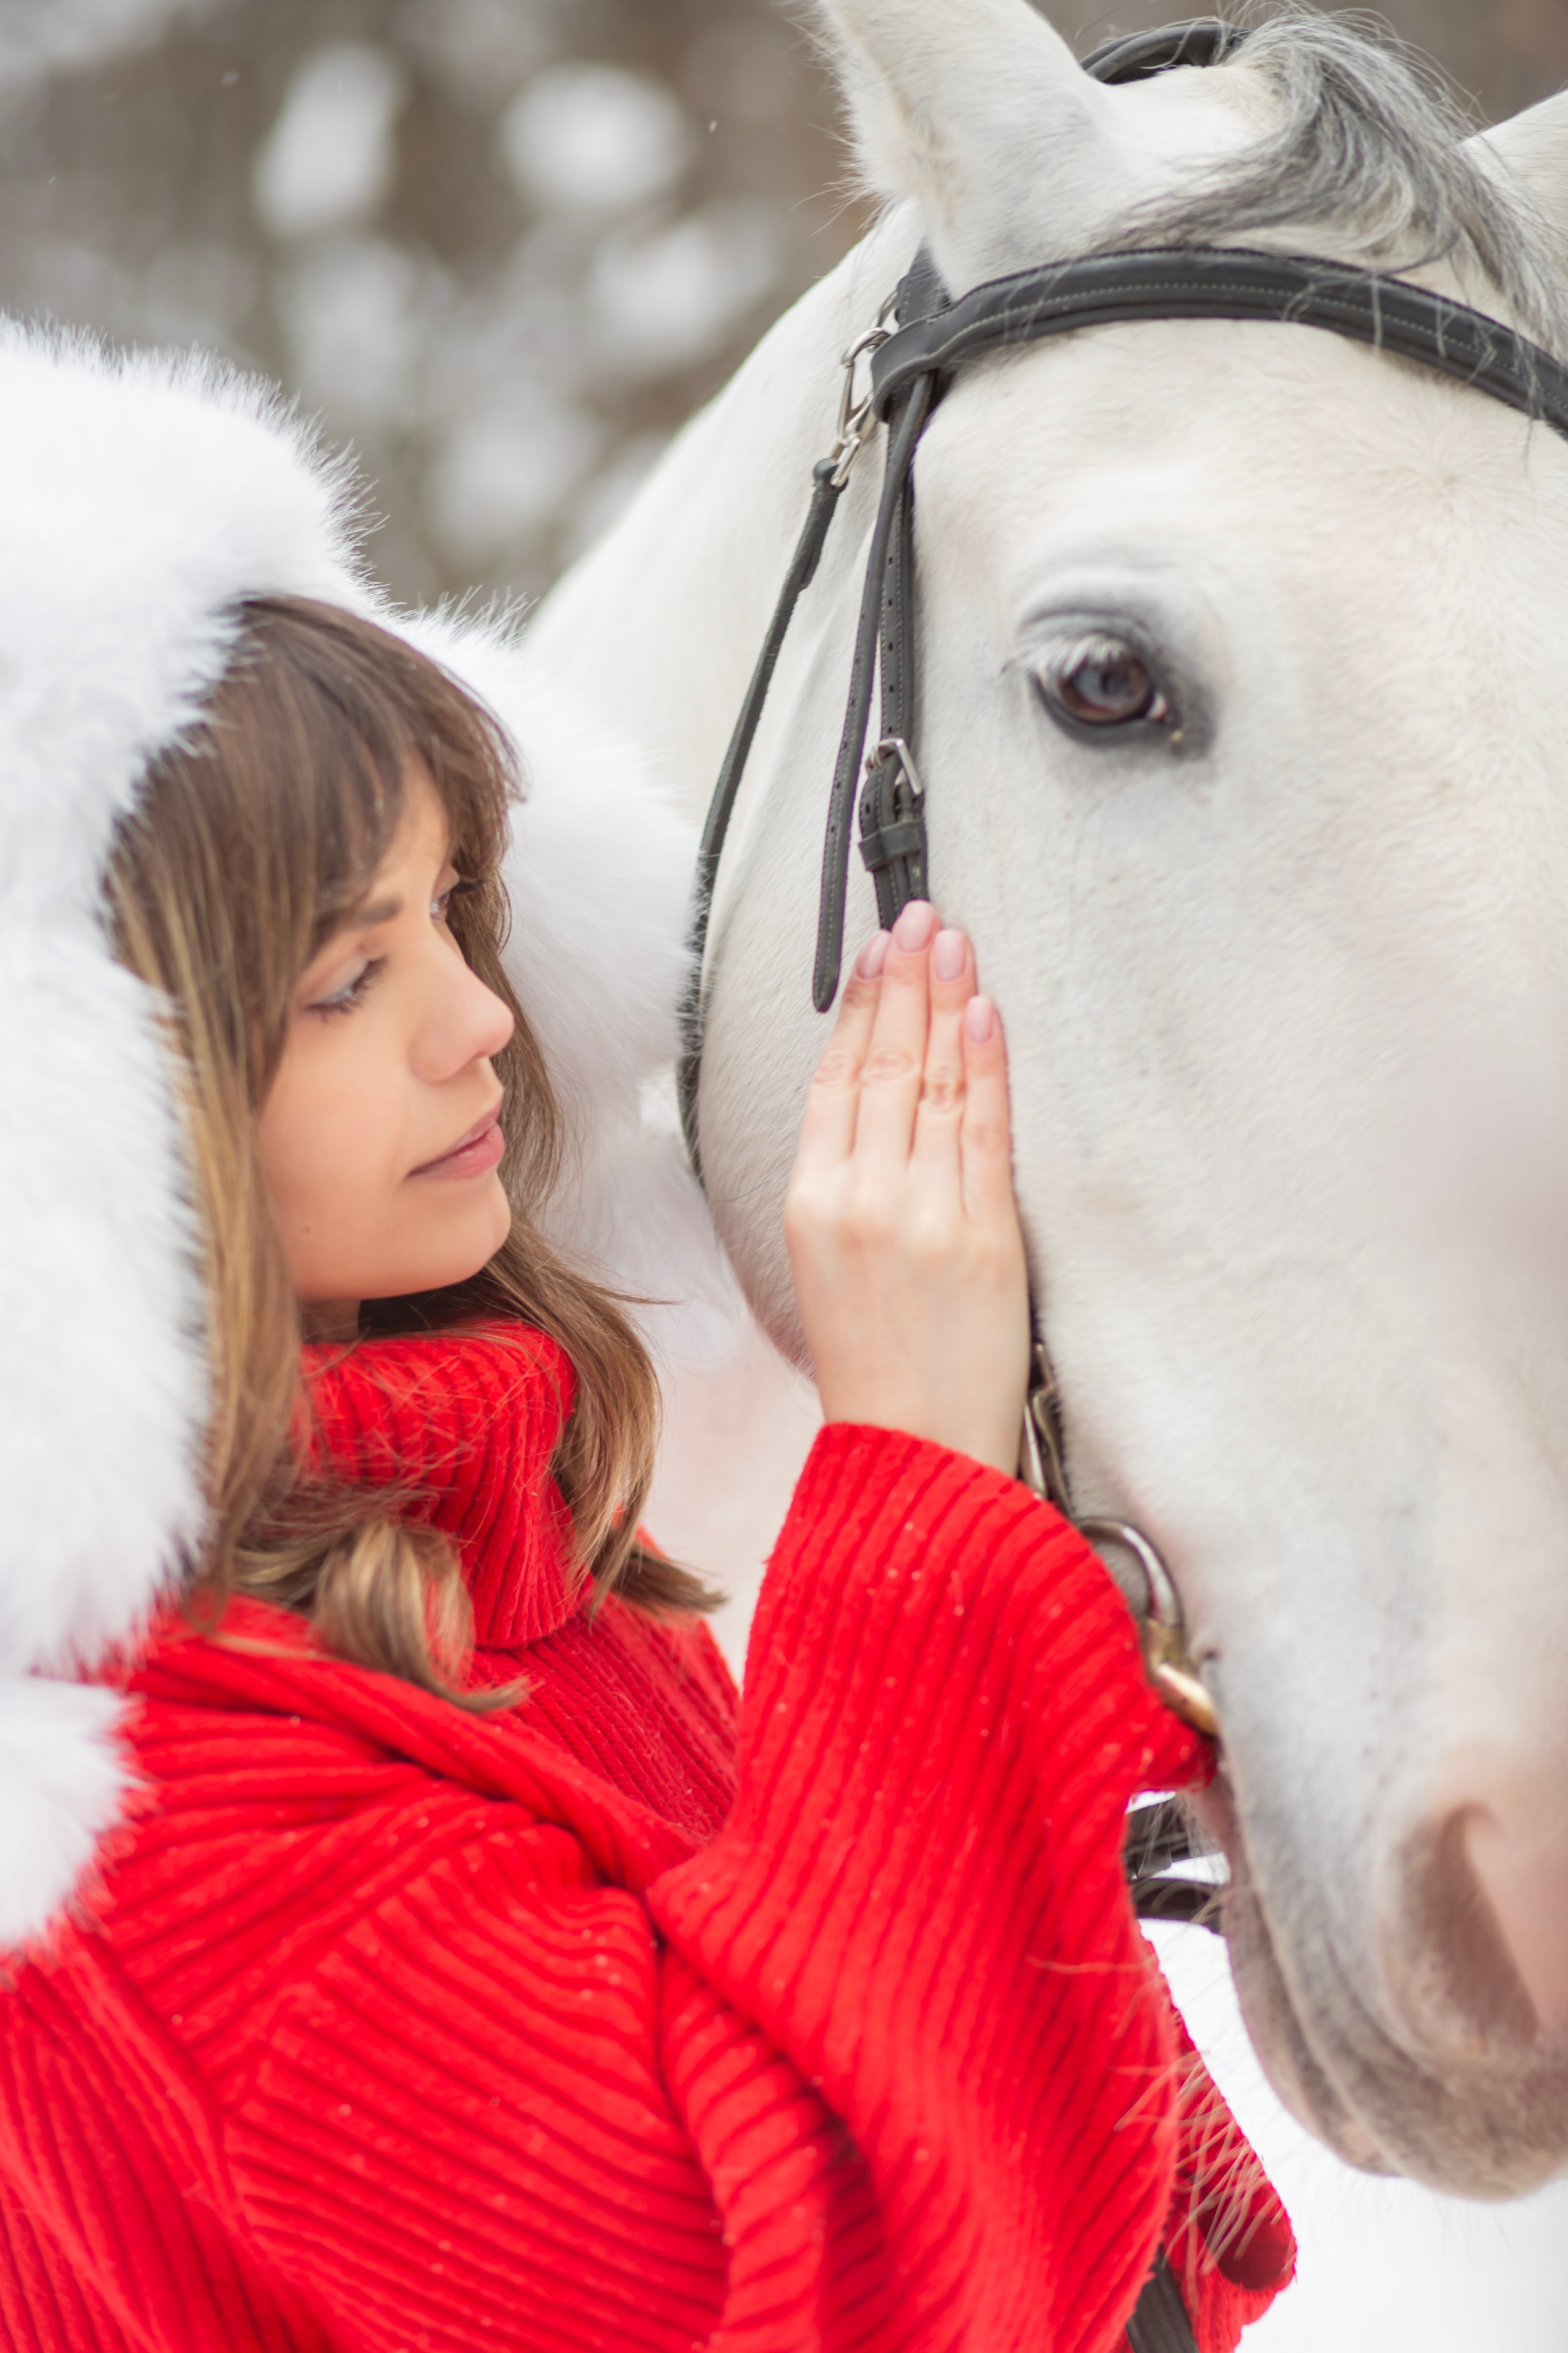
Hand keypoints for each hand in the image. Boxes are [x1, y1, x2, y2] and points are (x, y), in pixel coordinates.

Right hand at [784, 900, 1030, 1475]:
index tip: (878, 952)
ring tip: (953, 941)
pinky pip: (981, 1130)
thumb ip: (845, 1184)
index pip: (835, 1078)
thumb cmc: (875, 1367)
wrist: (913, 1450)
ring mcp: (920, 1214)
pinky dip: (981, 1065)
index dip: (859, 1005)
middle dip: (904, 980)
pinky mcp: (982, 1236)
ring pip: (928, 1082)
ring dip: (944, 1001)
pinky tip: (982, 1012)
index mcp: (810, 1205)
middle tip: (920, 917)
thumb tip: (874, 1107)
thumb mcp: (825, 1266)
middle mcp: (858, 1199)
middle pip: (881, 1064)